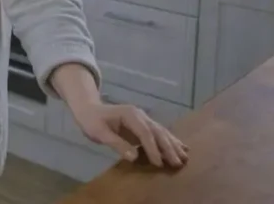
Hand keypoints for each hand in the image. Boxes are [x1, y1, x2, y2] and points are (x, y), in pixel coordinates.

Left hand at [73, 101, 188, 167]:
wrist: (89, 109)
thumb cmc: (91, 121)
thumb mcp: (99, 133)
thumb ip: (116, 144)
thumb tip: (134, 157)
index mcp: (129, 115)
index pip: (145, 133)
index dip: (152, 149)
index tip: (159, 163)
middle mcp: (140, 115)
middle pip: (157, 132)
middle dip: (168, 148)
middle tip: (178, 163)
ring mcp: (143, 118)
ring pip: (162, 131)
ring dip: (173, 145)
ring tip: (185, 157)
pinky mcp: (143, 123)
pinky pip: (159, 132)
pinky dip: (170, 140)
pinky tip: (182, 147)